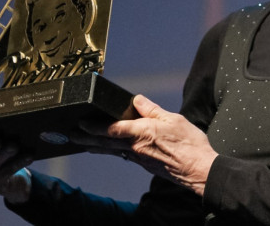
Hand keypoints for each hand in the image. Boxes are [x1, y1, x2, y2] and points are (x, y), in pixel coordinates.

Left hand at [73, 94, 217, 195]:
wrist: (198, 170)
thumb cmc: (189, 145)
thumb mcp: (173, 119)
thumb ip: (153, 110)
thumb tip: (137, 100)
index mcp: (142, 133)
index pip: (112, 129)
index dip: (94, 126)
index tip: (82, 123)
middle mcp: (136, 148)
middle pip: (105, 143)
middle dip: (87, 139)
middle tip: (71, 135)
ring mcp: (139, 158)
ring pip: (112, 150)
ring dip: (95, 146)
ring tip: (83, 144)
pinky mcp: (144, 164)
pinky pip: (122, 155)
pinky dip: (111, 151)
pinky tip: (109, 149)